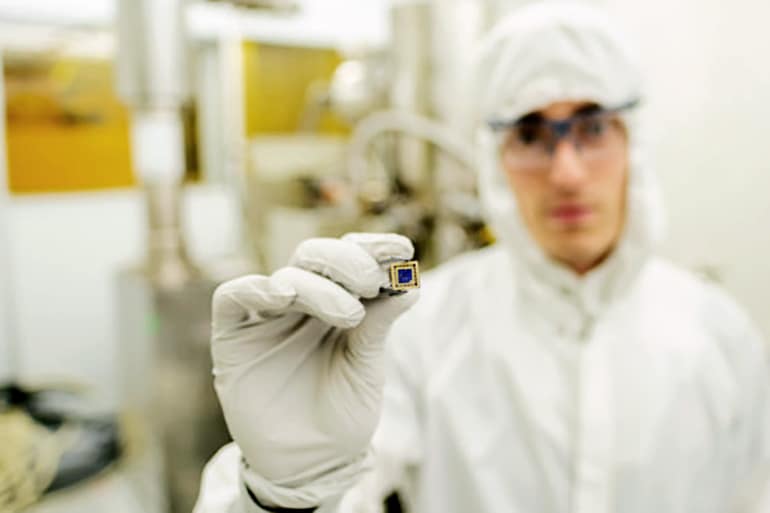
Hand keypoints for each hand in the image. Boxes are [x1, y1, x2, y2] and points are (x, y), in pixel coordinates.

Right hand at [210, 233, 418, 506]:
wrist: (309, 466)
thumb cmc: (342, 417)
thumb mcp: (366, 369)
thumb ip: (378, 326)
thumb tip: (411, 284)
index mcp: (338, 304)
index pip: (351, 260)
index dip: (373, 248)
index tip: (403, 249)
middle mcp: (302, 304)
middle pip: (315, 256)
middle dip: (347, 262)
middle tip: (371, 282)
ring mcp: (268, 317)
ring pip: (287, 275)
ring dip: (320, 285)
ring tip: (348, 313)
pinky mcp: (234, 336)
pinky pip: (233, 297)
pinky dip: (255, 288)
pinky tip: (284, 296)